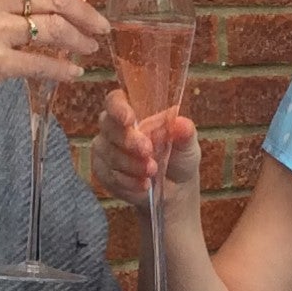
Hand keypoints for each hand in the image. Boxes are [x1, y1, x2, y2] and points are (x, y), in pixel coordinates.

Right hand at [92, 88, 199, 208]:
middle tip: (147, 151)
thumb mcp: (187, 144)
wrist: (175, 189)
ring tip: (152, 171)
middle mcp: (114, 128)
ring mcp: (105, 150)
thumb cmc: (179, 157)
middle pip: (108, 127)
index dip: (117, 107)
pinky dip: (127, 182)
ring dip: (131, 165)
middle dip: (128, 140)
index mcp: (133, 112)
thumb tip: (180, 124)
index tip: (128, 119)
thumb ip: (184, 132)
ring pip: (109, 154)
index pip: (115, 101)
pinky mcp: (103, 173)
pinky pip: (108, 176)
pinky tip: (143, 185)